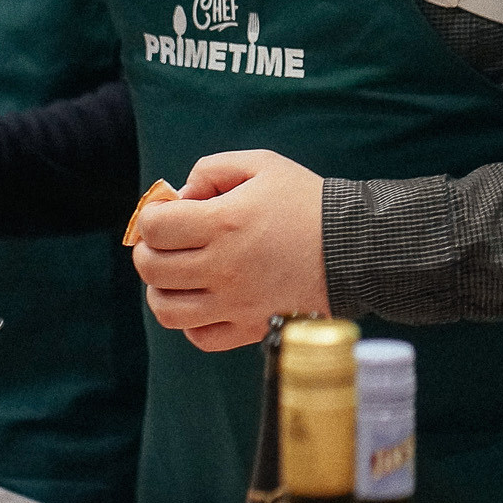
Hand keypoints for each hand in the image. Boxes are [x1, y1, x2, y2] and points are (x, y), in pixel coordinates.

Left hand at [130, 151, 328, 352]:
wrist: (354, 247)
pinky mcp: (249, 328)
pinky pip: (198, 336)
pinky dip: (191, 321)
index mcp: (222, 223)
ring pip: (165, 309)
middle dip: (149, 249)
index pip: (153, 226)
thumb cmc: (307, 201)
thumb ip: (212, 170)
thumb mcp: (262, 165)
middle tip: (166, 240)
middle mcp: (222, 267)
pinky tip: (204, 300)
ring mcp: (234, 303)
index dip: (151, 216)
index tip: (166, 212)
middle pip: (151, 267)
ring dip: (162, 288)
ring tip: (178, 273)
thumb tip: (181, 197)